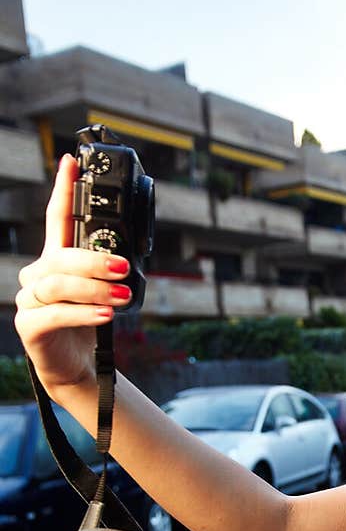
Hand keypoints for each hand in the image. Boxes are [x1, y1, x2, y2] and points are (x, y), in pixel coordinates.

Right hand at [14, 154, 132, 395]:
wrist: (80, 367)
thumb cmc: (91, 324)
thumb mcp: (103, 292)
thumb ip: (107, 270)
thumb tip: (131, 253)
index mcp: (56, 261)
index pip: (56, 219)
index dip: (62, 189)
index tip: (71, 162)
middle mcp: (37, 276)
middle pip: (60, 257)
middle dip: (94, 261)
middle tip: (124, 268)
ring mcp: (29, 300)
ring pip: (57, 285)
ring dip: (94, 289)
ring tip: (121, 297)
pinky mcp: (30, 327)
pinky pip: (54, 315)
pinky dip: (83, 313)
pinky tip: (106, 314)